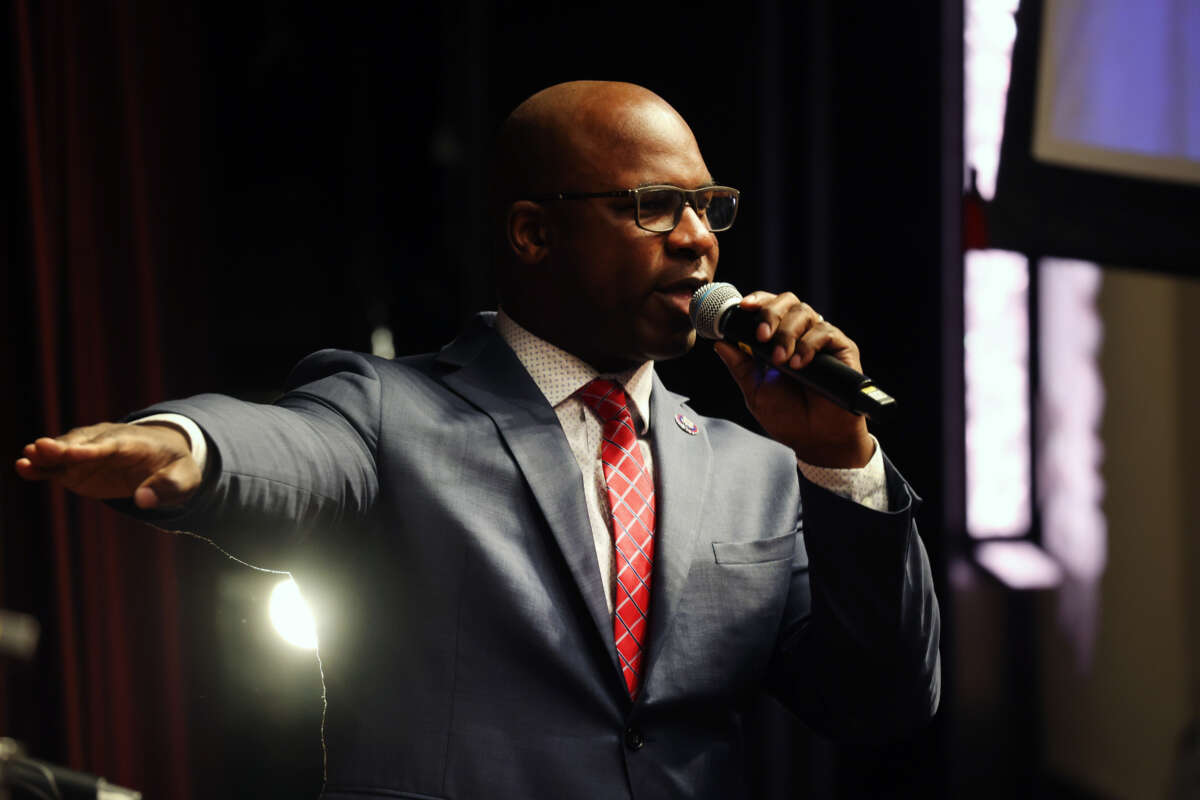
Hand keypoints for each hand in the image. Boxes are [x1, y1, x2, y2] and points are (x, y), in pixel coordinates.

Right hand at [14, 422, 201, 508]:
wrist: (164, 456)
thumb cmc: (175, 467)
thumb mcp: (185, 478)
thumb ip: (167, 488)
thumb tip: (143, 501)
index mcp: (135, 442)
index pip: (111, 444)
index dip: (92, 449)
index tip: (74, 454)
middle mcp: (106, 442)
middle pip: (82, 443)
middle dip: (62, 447)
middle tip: (39, 448)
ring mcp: (89, 453)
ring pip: (65, 451)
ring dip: (46, 455)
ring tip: (26, 459)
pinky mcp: (78, 466)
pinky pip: (57, 466)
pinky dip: (41, 467)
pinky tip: (23, 468)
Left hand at [713, 291, 873, 467]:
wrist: (816, 440)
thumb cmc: (788, 417)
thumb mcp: (755, 390)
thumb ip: (740, 366)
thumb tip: (720, 343)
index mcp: (778, 340)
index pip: (769, 307)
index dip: (757, 301)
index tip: (743, 307)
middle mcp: (800, 334)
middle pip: (787, 301)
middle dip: (770, 313)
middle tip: (761, 336)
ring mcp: (821, 340)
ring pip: (805, 313)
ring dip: (787, 333)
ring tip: (780, 360)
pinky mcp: (842, 349)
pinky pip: (825, 332)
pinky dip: (808, 344)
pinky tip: (799, 364)